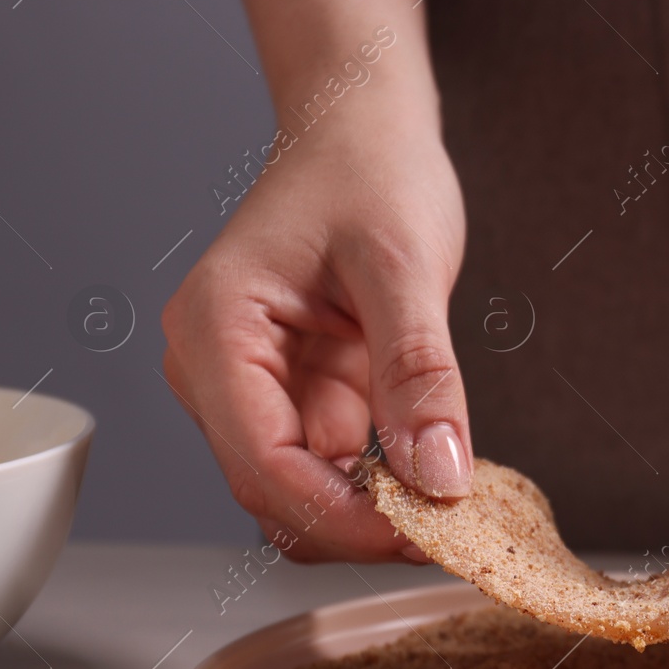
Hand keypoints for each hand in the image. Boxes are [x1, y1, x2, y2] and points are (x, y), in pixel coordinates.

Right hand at [162, 86, 467, 562]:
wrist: (361, 134)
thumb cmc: (367, 173)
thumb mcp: (404, 266)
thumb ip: (418, 374)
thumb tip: (437, 474)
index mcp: (215, 331)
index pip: (265, 464)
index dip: (345, 517)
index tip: (425, 535)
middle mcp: (214, 370)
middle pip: (274, 496)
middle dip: (360, 525)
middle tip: (453, 529)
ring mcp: (251, 390)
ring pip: (300, 495)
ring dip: (372, 513)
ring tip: (452, 497)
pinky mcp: (294, 399)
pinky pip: (331, 470)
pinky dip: (382, 486)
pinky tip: (435, 472)